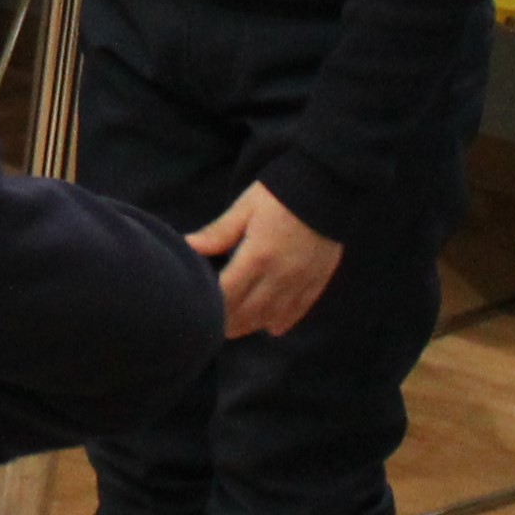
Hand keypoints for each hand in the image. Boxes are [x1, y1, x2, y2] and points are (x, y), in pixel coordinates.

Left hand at [190, 181, 345, 338]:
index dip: (211, 309)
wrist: (327, 185)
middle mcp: (280, 276)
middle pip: (249, 313)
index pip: (228, 295)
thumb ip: (218, 233)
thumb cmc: (280, 193)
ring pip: (272, 317)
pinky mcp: (318, 280)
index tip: (198, 313)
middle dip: (228, 323)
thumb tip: (188, 246)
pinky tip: (270, 328)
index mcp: (257, 257)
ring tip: (235, 329)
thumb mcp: (245, 208)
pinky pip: (299, 311)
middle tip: (210, 328)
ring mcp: (301, 281)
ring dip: (252, 326)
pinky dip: (282, 322)